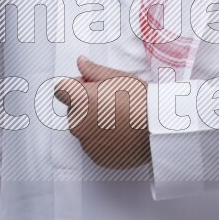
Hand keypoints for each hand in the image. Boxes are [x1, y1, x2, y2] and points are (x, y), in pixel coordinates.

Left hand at [54, 55, 151, 169]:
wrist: (157, 126)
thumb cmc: (139, 98)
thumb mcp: (116, 76)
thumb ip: (92, 70)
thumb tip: (81, 62)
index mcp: (78, 99)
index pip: (61, 90)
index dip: (76, 87)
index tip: (92, 88)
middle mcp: (76, 123)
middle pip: (73, 110)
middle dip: (86, 106)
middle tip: (112, 103)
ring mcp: (86, 143)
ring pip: (84, 130)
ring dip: (94, 124)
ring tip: (120, 119)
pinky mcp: (97, 157)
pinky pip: (95, 146)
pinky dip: (104, 141)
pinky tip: (121, 133)